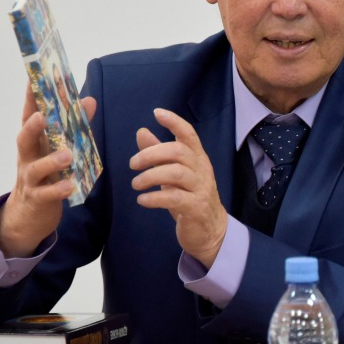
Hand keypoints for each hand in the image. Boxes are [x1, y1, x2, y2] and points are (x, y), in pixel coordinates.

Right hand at [0, 82, 96, 257]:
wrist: (28, 214)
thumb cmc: (47, 173)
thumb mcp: (58, 148)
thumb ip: (75, 125)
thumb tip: (90, 100)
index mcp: (34, 141)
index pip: (30, 114)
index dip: (30, 97)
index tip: (32, 76)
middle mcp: (28, 157)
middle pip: (24, 138)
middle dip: (32, 126)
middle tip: (43, 115)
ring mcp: (30, 179)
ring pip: (36, 168)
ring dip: (51, 161)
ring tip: (67, 156)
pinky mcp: (37, 198)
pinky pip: (47, 194)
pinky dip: (58, 189)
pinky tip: (70, 186)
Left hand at [129, 108, 226, 268]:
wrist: (211, 230)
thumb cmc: (190, 197)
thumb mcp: (173, 173)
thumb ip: (159, 154)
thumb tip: (142, 131)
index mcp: (197, 158)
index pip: (189, 134)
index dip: (174, 122)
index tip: (157, 113)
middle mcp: (201, 170)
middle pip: (178, 151)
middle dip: (151, 153)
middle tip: (132, 164)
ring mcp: (201, 188)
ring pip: (176, 173)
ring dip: (150, 176)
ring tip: (135, 184)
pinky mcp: (196, 208)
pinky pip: (174, 198)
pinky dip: (154, 197)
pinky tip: (142, 200)